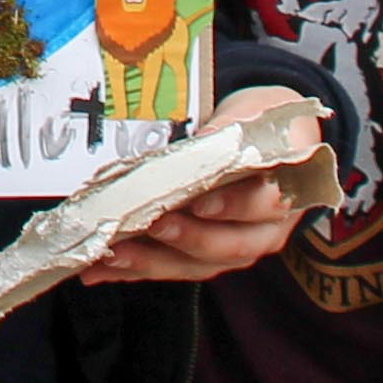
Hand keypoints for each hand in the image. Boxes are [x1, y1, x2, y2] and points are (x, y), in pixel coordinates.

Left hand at [84, 88, 322, 285]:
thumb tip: (202, 142)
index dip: (234, 206)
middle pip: (229, 246)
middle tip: (152, 225)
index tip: (202, 203)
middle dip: (187, 239)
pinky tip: (99, 269)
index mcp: (283, 193)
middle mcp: (262, 232)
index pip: (265, 205)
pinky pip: (168, 267)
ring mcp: (230, 249)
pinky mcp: (199, 258)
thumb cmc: (258, 126)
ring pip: (195, 265)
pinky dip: (133, 269)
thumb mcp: (255, 113)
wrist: (263, 141)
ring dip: (150, 262)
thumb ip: (236, 127)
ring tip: (112, 255)